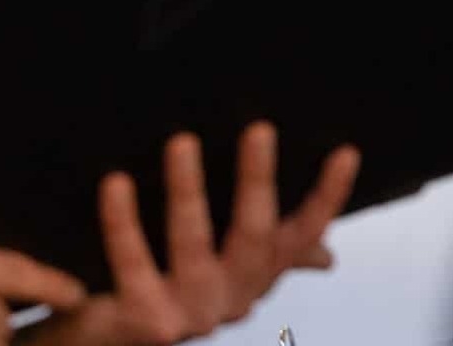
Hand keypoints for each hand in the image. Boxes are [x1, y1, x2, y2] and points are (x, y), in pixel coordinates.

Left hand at [36, 123, 359, 344]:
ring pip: (192, 247)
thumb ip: (270, 259)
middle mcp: (230, 301)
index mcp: (252, 281)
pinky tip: (116, 181)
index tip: (346, 153)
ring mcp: (188, 315)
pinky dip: (122, 223)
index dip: (326, 199)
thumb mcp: (219, 274)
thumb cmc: (161, 294)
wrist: (106, 343)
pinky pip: (131, 264)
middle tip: (260, 129)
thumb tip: (328, 256)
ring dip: (188, 192)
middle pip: (253, 238)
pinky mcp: (142, 322)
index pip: (300, 238)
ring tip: (182, 141)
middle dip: (258, 182)